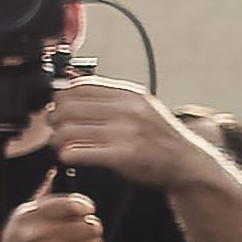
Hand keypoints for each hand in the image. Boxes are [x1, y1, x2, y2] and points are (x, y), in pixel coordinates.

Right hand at [0, 188, 105, 241]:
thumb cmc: (16, 241)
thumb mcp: (22, 214)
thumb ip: (43, 195)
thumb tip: (56, 173)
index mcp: (32, 216)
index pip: (74, 205)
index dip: (86, 206)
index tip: (87, 211)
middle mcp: (40, 235)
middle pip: (90, 226)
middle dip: (92, 226)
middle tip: (86, 230)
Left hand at [35, 77, 217, 192]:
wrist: (187, 162)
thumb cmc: (159, 136)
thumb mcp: (140, 106)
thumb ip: (110, 97)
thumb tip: (72, 79)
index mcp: (128, 94)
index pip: (78, 86)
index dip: (61, 97)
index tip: (58, 107)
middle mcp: (127, 110)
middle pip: (68, 107)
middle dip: (54, 118)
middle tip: (55, 128)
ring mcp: (125, 132)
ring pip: (68, 130)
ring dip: (57, 139)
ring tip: (61, 145)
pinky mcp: (123, 156)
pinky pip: (79, 152)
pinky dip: (67, 155)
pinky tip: (69, 156)